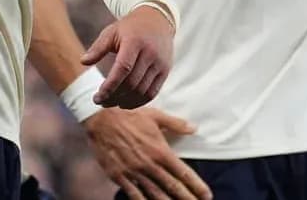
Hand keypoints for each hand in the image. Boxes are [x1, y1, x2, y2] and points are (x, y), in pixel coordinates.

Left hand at [82, 5, 173, 108]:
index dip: (110, 86)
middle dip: (114, 96)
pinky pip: (152, 93)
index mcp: (135, 42)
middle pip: (132, 83)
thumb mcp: (111, 32)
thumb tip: (83, 62)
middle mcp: (150, 53)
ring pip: (142, 91)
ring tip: (111, 102)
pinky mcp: (165, 71)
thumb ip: (98, 48)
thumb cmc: (129, 27)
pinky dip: (138, 102)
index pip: (122, 69)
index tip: (97, 97)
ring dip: (125, 101)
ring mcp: (160, 63)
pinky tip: (125, 103)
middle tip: (100, 101)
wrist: (157, 20)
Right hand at [84, 107, 211, 199]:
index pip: (183, 173)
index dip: (197, 186)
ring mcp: (134, 172)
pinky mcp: (119, 176)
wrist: (99, 118)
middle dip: (187, 199)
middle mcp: (149, 165)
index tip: (207, 196)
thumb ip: (175, 124)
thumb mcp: (154, 116)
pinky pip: (134, 195)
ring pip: (156, 195)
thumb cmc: (128, 114)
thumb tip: (194, 128)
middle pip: (173, 188)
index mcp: (160, 150)